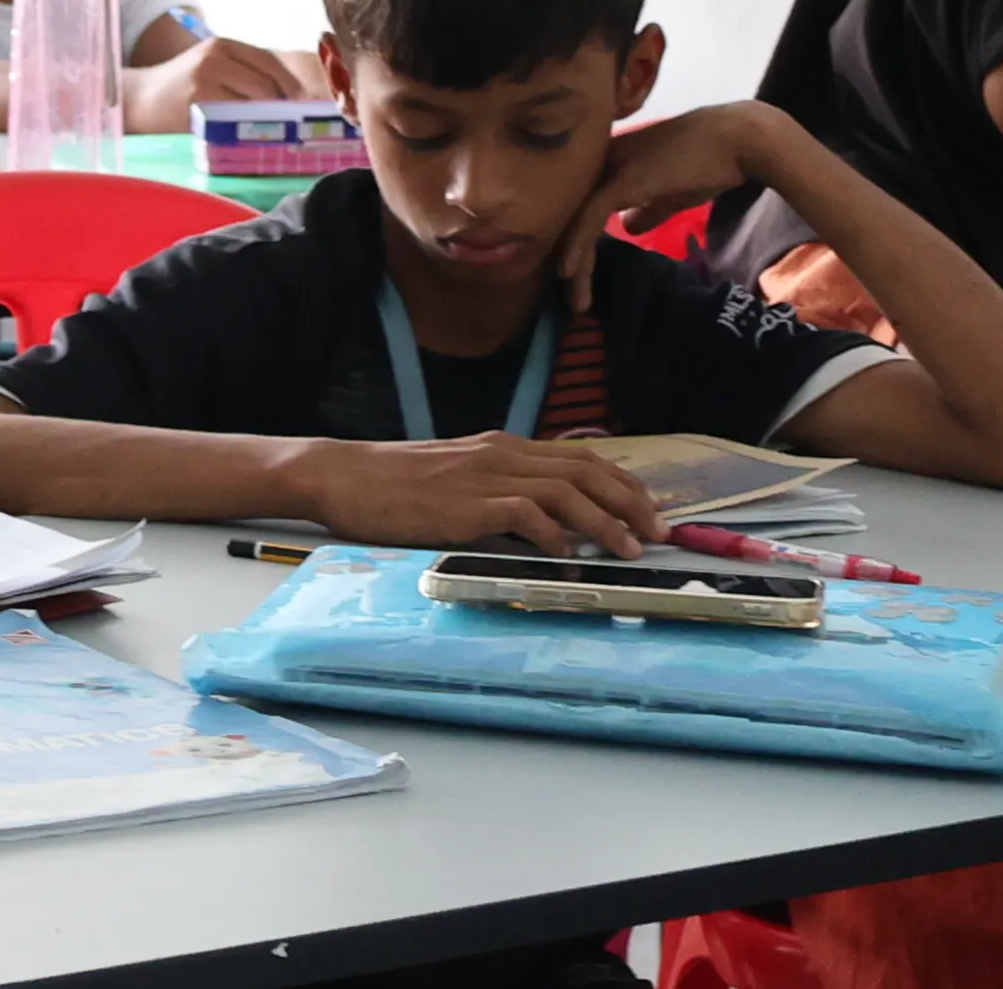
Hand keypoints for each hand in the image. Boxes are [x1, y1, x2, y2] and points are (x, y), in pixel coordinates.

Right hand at [125, 36, 303, 128]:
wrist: (138, 100)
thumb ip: (243, 72)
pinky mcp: (197, 103)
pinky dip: (247, 129)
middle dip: (283, 105)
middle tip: (293, 124)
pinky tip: (248, 137)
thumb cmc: (180, 87)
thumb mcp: (210, 67)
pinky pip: (235, 119)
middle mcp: (215, 57)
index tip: (304, 104)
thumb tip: (291, 96)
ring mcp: (205, 80)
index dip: (291, 84)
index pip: (269, 61)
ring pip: (253, 101)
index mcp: (222, 45)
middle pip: (266, 83)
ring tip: (273, 132)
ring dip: (268, 119)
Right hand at [301, 433, 665, 559]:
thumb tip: (539, 521)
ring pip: (565, 491)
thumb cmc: (391, 483)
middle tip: (659, 530)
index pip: (578, 457)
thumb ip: (495, 488)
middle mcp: (499, 454)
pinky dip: (555, 534)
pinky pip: (525, 514)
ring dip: (605, 521)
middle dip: (629, 500)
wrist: (342, 475)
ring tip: (630, 548)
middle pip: (584, 470)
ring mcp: (483, 477)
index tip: (649, 508)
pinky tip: (569, 556)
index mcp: (500, 446)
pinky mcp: (466, 504)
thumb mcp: (454, 476)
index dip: (621, 482)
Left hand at [552, 102, 776, 310]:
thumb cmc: (707, 164)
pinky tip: (571, 272)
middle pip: (572, 216)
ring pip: (577, 221)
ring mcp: (609, 170)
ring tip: (577, 301)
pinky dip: (577, 246)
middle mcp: (601, 164)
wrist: (735, 141)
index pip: (581, 209)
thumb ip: (646, 209)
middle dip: (570, 259)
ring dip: (575, 264)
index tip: (579, 278)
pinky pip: (589, 217)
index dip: (577, 243)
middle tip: (573, 298)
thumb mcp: (669, 194)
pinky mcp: (620, 179)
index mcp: (609, 165)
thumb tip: (627, 227)